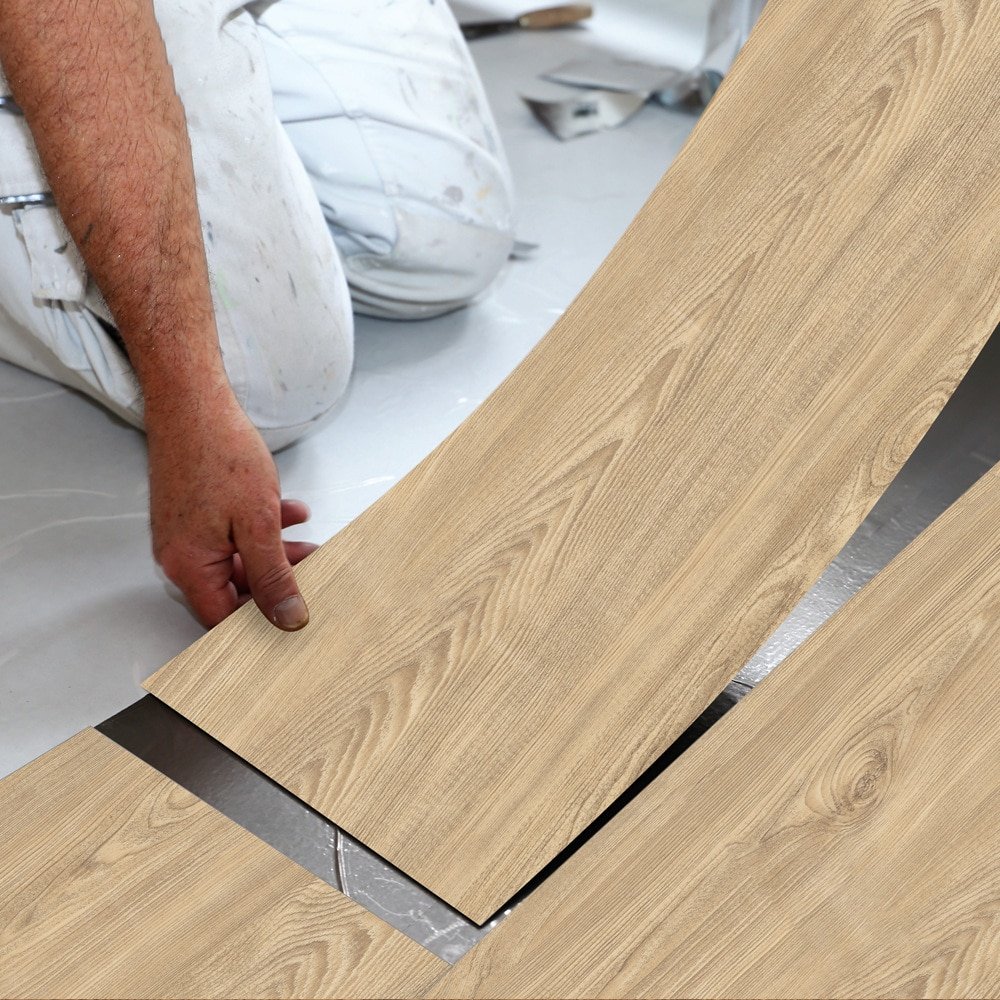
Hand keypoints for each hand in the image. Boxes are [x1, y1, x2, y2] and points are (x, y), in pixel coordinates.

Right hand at [147, 393, 317, 629]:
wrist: (194, 402)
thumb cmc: (219, 453)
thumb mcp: (259, 524)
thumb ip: (273, 576)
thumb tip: (287, 618)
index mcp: (189, 566)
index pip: (223, 621)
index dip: (261, 627)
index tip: (294, 624)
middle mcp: (181, 555)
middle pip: (233, 591)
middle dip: (278, 585)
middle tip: (314, 579)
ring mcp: (186, 534)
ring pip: (238, 561)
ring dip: (277, 555)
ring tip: (313, 548)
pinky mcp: (195, 514)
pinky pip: (232, 535)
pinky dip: (263, 530)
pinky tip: (292, 514)